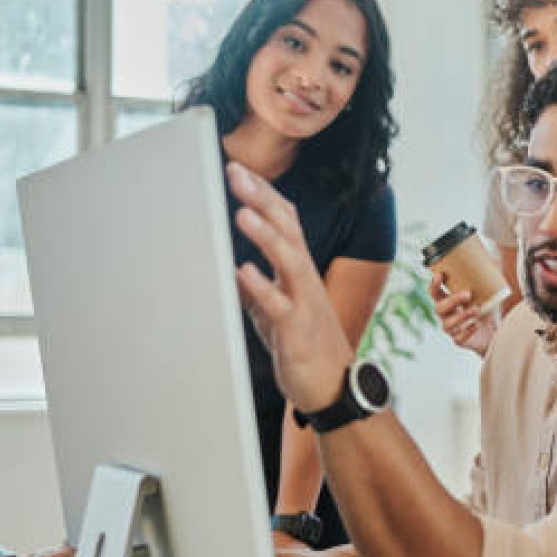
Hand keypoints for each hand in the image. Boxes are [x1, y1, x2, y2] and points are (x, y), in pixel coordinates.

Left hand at [226, 161, 352, 413]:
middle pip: (287, 228)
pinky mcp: (298, 328)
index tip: (239, 170)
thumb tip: (224, 266)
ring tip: (241, 213)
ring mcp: (304, 301)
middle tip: (236, 173)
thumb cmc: (303, 345)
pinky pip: (279, 304)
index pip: (285, 220)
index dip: (264, 194)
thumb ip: (254, 287)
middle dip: (261, 198)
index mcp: (298, 270)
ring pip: (288, 258)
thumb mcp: (272, 309)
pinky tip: (242, 270)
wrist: (332, 386)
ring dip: (265, 234)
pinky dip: (261, 285)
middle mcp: (304, 278)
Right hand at [428, 271, 497, 355]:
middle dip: (452, 300)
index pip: (434, 292)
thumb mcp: (489, 289)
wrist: (497, 331)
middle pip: (439, 308)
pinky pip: (458, 338)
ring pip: (447, 324)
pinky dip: (467, 331)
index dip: (434, 284)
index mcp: (448, 300)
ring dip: (461, 316)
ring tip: (477, 309)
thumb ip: (488, 274)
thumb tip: (492, 258)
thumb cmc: (488, 307)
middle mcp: (447, 314)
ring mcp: (452, 329)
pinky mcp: (460, 340)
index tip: (440, 275)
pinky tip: (477, 325)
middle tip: (467, 294)